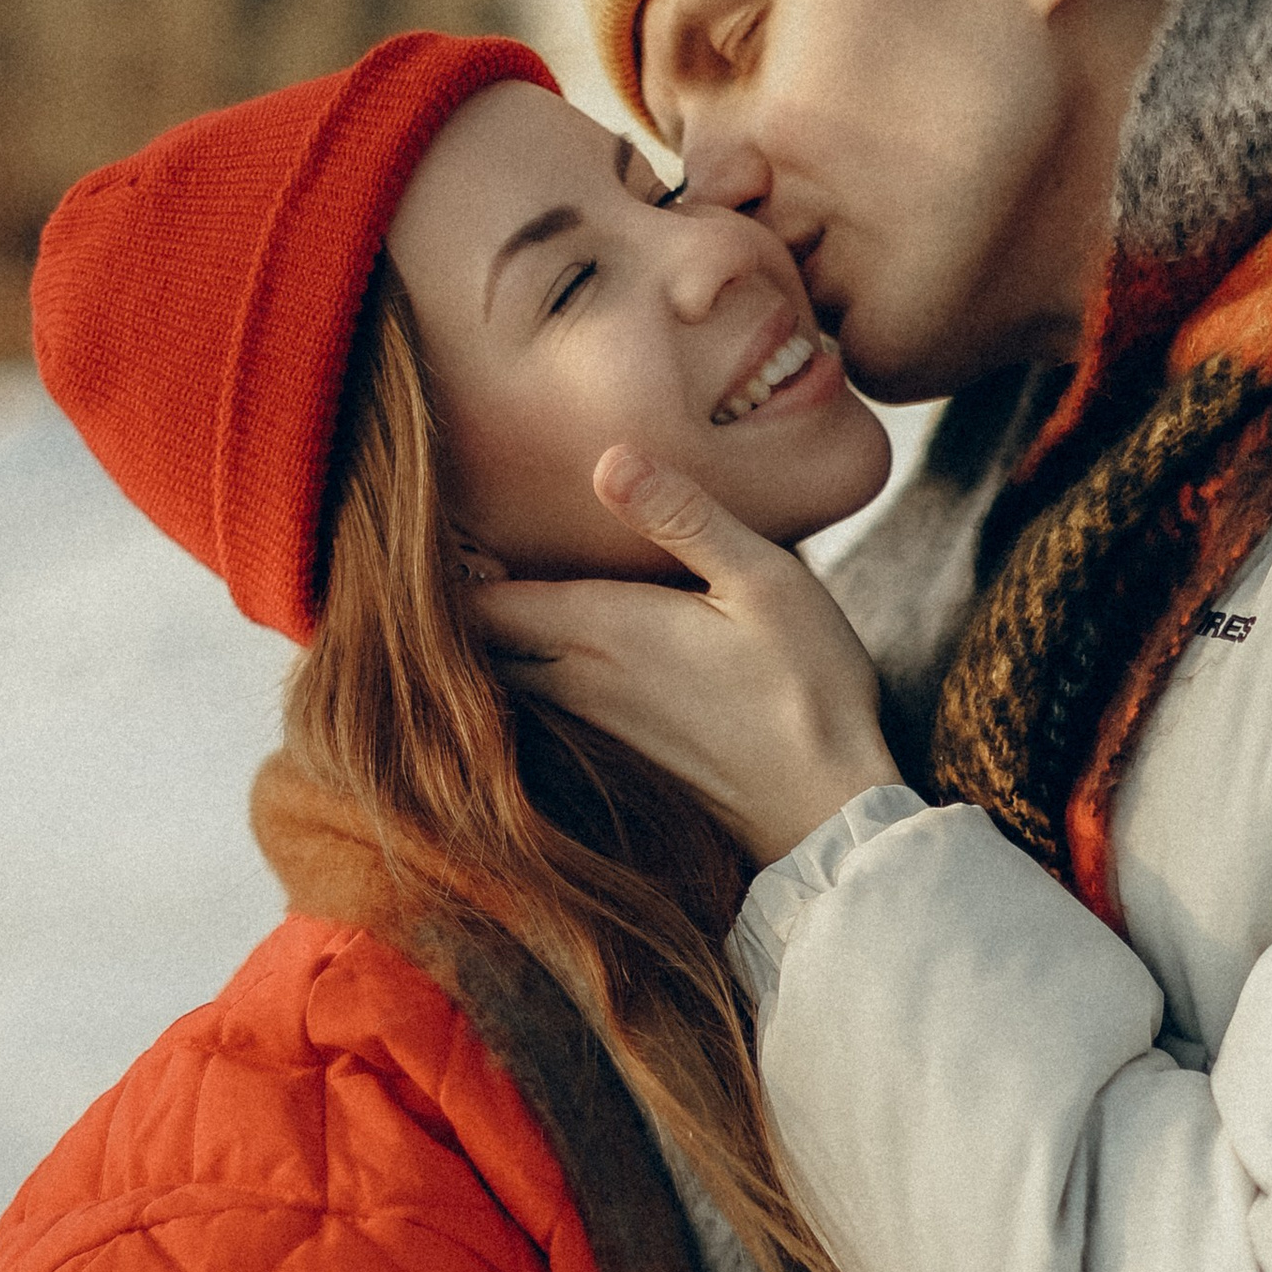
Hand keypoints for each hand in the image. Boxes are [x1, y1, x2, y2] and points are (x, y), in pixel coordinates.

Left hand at [470, 453, 901, 864]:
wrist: (827, 813)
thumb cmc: (807, 690)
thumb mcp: (764, 581)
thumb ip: (683, 517)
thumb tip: (609, 458)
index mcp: (600, 629)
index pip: (478, 598)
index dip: (448, 563)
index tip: (444, 526)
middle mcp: (576, 680)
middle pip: (477, 640)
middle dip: (459, 596)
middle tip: (461, 548)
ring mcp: (591, 724)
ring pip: (504, 673)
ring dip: (490, 636)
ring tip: (494, 587)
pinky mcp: (614, 752)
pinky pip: (540, 703)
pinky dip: (525, 671)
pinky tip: (553, 649)